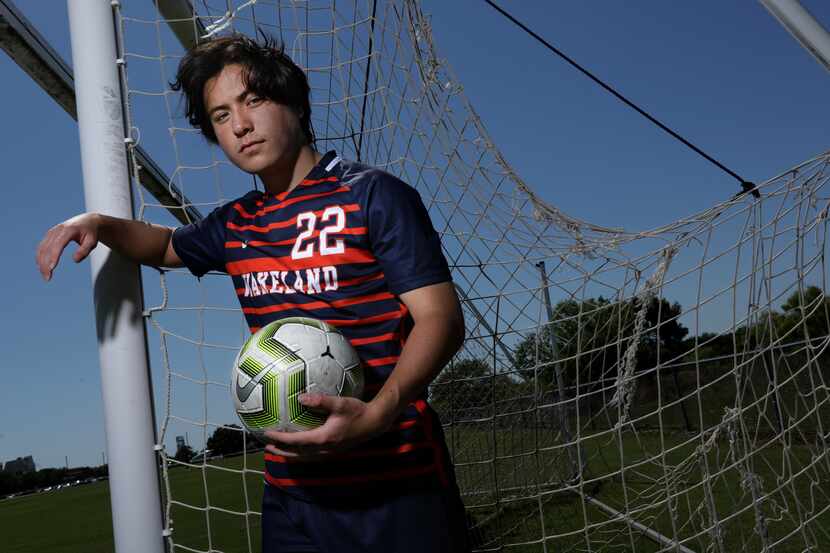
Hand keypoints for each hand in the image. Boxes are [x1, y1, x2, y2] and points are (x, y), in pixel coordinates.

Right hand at [36, 213, 100, 280]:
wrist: (87, 221)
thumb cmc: (90, 233)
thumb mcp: (92, 241)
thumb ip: (85, 250)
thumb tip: (74, 260)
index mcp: (69, 230)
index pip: (58, 244)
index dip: (54, 256)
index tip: (51, 268)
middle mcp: (57, 230)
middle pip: (47, 248)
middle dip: (45, 264)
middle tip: (48, 278)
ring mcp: (51, 232)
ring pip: (41, 248)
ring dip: (41, 263)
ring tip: (45, 276)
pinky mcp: (49, 235)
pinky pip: (41, 247)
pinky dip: (40, 258)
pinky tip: (42, 267)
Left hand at [263, 393, 390, 456]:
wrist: (375, 423)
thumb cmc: (358, 411)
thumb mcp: (339, 403)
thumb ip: (320, 401)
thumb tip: (301, 397)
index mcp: (323, 438)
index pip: (295, 441)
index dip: (279, 439)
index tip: (266, 433)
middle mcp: (324, 449)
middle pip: (296, 454)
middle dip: (280, 451)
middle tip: (266, 446)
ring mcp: (329, 452)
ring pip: (304, 457)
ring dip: (289, 454)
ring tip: (278, 449)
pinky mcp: (334, 450)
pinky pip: (312, 455)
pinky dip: (300, 453)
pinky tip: (299, 447)